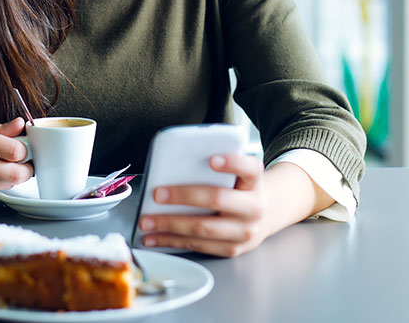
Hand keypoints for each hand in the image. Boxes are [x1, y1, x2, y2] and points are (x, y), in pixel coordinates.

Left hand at [137, 154, 268, 257]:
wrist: (262, 218)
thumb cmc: (239, 190)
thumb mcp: (237, 175)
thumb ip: (216, 170)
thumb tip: (174, 166)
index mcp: (254, 182)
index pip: (249, 168)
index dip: (232, 163)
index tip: (211, 159)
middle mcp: (254, 207)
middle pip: (217, 198)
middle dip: (183, 196)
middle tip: (157, 194)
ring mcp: (244, 232)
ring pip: (202, 227)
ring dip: (169, 224)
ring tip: (146, 221)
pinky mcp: (231, 249)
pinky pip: (197, 245)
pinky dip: (172, 241)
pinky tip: (154, 237)